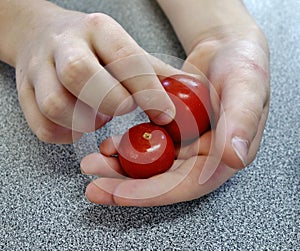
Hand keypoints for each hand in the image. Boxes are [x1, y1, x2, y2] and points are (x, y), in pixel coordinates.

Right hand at [10, 2, 175, 142]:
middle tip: (123, 108)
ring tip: (98, 115)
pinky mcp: (24, 94)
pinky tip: (79, 124)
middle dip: (110, 101)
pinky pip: (43, 126)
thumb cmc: (93, 49)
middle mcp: (65, 45)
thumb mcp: (124, 50)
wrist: (42, 35)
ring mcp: (38, 69)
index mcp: (98, 29)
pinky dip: (66, 134)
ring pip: (56, 105)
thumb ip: (155, 72)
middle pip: (80, 74)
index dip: (148, 90)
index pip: (125, 58)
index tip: (165, 114)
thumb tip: (191, 91)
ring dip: (85, 121)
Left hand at [80, 24, 269, 206]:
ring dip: (120, 168)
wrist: (226, 49)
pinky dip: (126, 147)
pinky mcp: (171, 131)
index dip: (152, 193)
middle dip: (126, 185)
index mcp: (224, 156)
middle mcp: (203, 156)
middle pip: (162, 181)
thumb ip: (242, 120)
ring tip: (93, 162)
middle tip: (93, 185)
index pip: (187, 185)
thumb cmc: (243, 65)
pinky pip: (146, 145)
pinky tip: (109, 144)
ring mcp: (186, 144)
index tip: (118, 194)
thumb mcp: (247, 87)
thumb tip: (234, 158)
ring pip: (150, 165)